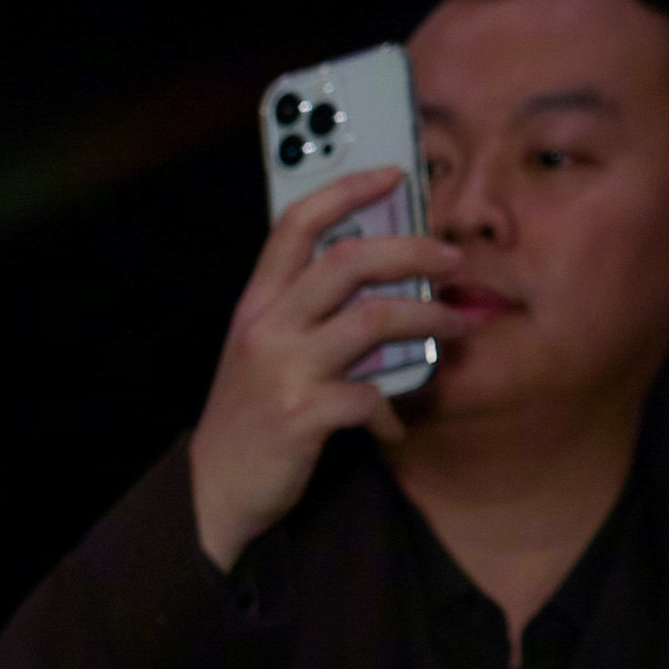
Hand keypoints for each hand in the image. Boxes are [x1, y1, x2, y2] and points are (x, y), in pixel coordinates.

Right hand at [185, 169, 466, 574]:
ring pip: (373, 318)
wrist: (215, 493)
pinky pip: (369, 396)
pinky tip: (391, 424)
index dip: (345, 190)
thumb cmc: (249, 417)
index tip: (392, 175)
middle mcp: (267, 329)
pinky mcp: (300, 415)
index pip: (295, 226)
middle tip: (451, 258)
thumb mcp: (262, 353)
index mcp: (257, 306)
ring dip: (427, 316)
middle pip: (347, 261)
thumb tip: (382, 281)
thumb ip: (305, 314)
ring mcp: (282, 371)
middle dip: (413, 250)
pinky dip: (390, 410)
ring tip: (453, 323)